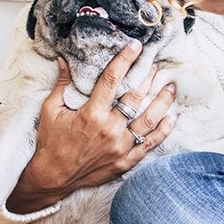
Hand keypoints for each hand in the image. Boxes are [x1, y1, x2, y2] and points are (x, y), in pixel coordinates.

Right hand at [6, 41, 177, 212]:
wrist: (53, 177)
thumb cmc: (51, 142)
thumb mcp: (51, 110)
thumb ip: (61, 84)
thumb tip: (63, 59)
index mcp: (91, 114)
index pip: (112, 79)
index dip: (125, 59)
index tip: (135, 46)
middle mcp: (109, 129)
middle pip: (136, 97)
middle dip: (148, 77)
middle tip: (156, 64)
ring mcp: (120, 147)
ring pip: (149, 119)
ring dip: (163, 101)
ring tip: (171, 87)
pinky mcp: (125, 162)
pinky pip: (150, 144)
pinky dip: (163, 131)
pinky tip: (172, 118)